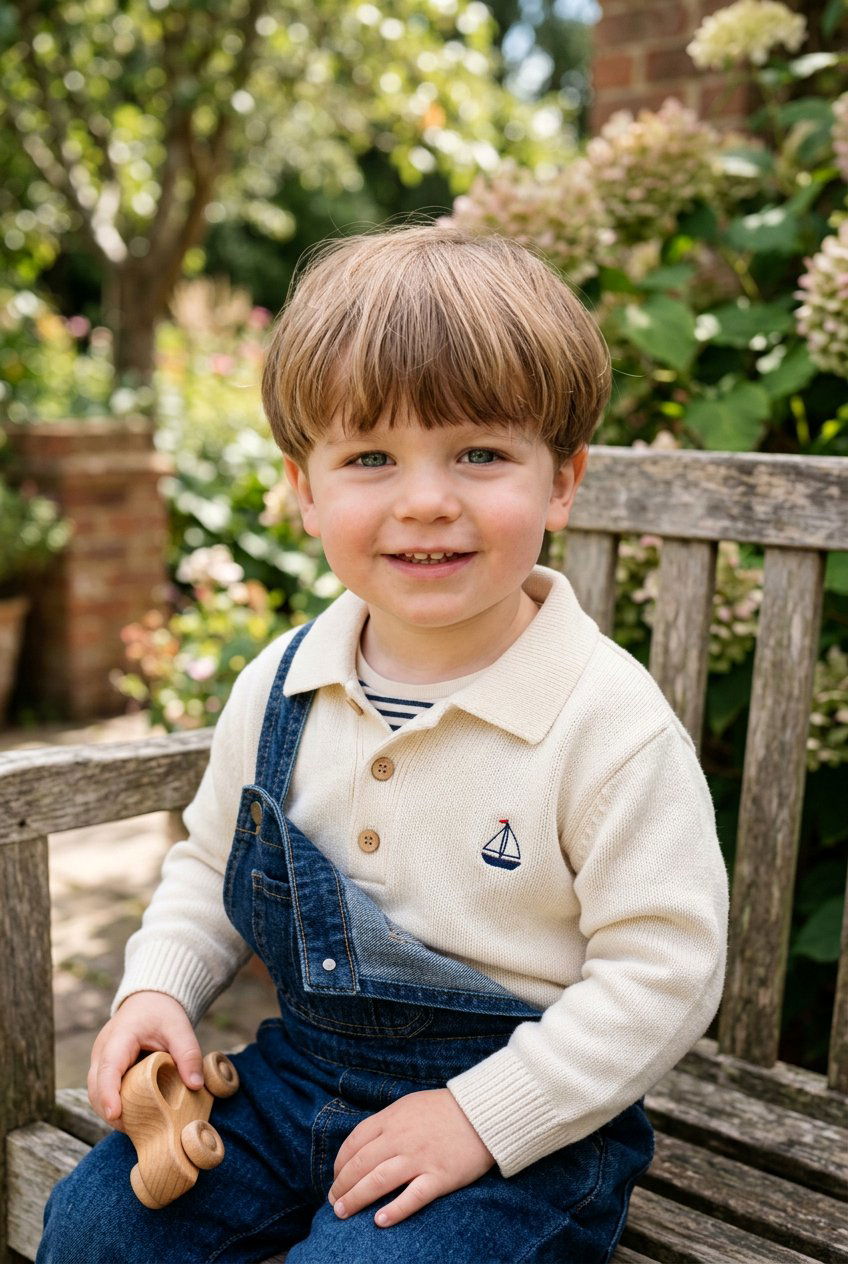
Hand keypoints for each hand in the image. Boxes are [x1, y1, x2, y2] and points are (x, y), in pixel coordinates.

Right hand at [87, 991, 202, 1129]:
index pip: (109, 1068)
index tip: (115, 1115)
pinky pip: (101, 1091)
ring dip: (110, 1111)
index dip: (109, 1093)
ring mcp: (99, 1060)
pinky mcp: (103, 1068)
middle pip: (96, 1087)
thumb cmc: (162, 1013)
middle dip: (110, 1110)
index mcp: (120, 1037)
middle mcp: (103, 1050)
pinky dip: (113, 1104)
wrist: (149, 1001)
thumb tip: (196, 1085)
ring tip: (136, 1126)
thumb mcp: (180, 1028)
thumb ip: (188, 1054)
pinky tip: (133, 1116)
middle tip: (135, 1129)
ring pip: (95, 1093)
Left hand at [328, 1088, 494, 1227]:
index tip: (335, 1178)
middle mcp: (401, 1138)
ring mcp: (420, 1158)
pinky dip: (394, 1210)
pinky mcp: (439, 1177)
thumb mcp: (409, 1105)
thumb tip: (363, 1144)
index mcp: (392, 1118)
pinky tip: (379, 1221)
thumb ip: (386, 1123)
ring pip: (378, 1181)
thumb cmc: (445, 1109)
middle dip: (342, 1186)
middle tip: (333, 1203)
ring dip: (356, 1199)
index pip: (355, 1142)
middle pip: (361, 1164)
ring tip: (342, 1213)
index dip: (340, 1164)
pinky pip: (412, 1197)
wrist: (483, 1113)